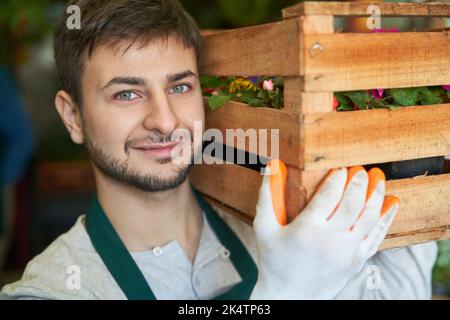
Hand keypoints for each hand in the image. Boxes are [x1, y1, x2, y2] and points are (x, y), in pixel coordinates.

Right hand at [250, 160, 399, 298]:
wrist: (289, 296)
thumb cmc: (273, 260)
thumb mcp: (264, 227)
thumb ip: (267, 196)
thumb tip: (272, 167)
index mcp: (307, 228)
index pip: (329, 195)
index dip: (338, 178)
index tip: (342, 167)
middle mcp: (330, 238)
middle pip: (352, 203)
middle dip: (359, 182)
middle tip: (362, 169)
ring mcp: (346, 251)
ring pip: (368, 217)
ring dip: (376, 195)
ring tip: (379, 179)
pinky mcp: (356, 261)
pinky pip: (376, 237)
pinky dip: (386, 219)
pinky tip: (391, 204)